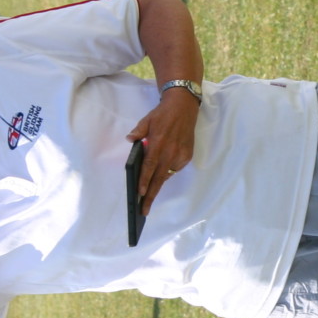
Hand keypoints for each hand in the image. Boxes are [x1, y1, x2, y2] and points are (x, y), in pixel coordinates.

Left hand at [125, 87, 198, 214]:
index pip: (149, 167)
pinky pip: (174, 168)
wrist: (184, 107)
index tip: (140, 195)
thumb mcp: (147, 120)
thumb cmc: (163, 114)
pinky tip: (163, 166)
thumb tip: (129, 140)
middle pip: (159, 179)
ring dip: (158, 182)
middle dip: (151, 196)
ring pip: (167, 175)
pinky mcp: (187, 156)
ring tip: (148, 193)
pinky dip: (168, 169)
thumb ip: (138, 132)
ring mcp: (180, 155)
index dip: (144, 181)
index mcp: (158, 143)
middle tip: (144, 210)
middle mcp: (170, 152)